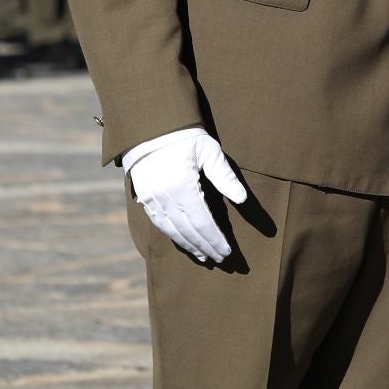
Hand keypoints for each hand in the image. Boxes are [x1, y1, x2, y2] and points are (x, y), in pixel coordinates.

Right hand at [123, 127, 249, 262]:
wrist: (150, 127)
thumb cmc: (185, 137)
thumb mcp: (209, 150)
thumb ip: (224, 176)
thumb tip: (242, 199)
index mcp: (183, 186)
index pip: (203, 222)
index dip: (215, 240)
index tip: (227, 252)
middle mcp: (166, 198)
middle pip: (189, 231)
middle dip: (206, 247)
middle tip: (221, 260)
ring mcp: (152, 200)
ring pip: (173, 231)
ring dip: (190, 246)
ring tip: (205, 258)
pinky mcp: (145, 199)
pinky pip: (160, 225)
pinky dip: (173, 237)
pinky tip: (184, 243)